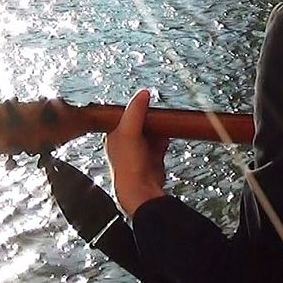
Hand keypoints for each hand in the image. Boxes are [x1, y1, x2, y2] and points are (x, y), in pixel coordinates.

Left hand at [105, 88, 170, 217]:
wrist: (141, 189)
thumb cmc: (128, 165)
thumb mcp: (129, 132)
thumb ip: (135, 111)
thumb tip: (143, 93)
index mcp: (114, 137)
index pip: (124, 116)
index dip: (135, 108)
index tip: (146, 101)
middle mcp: (126, 144)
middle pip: (140, 123)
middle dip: (150, 118)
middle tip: (158, 112)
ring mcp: (140, 152)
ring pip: (151, 133)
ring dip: (159, 128)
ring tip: (165, 123)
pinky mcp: (153, 159)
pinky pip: (160, 143)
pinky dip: (165, 139)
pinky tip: (169, 135)